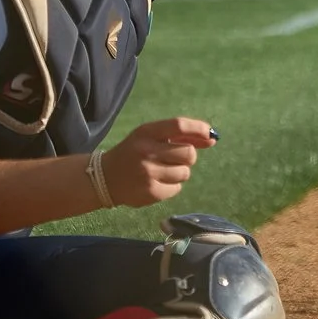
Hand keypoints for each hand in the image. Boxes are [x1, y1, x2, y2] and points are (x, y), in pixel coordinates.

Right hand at [101, 118, 216, 206]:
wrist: (105, 177)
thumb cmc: (135, 152)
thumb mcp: (151, 136)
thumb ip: (181, 135)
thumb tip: (212, 139)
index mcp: (146, 133)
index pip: (178, 125)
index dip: (199, 129)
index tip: (210, 134)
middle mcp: (146, 151)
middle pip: (188, 153)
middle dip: (187, 156)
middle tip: (174, 158)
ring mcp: (147, 173)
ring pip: (185, 172)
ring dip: (179, 172)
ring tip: (161, 171)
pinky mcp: (150, 192)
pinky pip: (177, 188)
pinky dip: (171, 186)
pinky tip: (156, 182)